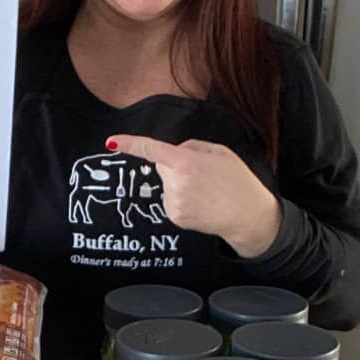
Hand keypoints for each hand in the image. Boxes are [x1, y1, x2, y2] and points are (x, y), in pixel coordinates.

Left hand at [106, 135, 282, 257]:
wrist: (248, 215)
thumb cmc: (237, 180)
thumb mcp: (219, 152)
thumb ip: (192, 147)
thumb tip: (173, 152)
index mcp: (186, 162)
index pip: (152, 150)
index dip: (130, 144)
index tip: (111, 142)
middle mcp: (176, 183)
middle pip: (162, 167)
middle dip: (175, 166)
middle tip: (202, 174)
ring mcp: (174, 202)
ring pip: (167, 185)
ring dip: (180, 185)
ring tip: (205, 191)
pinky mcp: (175, 217)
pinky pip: (170, 200)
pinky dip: (182, 200)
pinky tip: (201, 203)